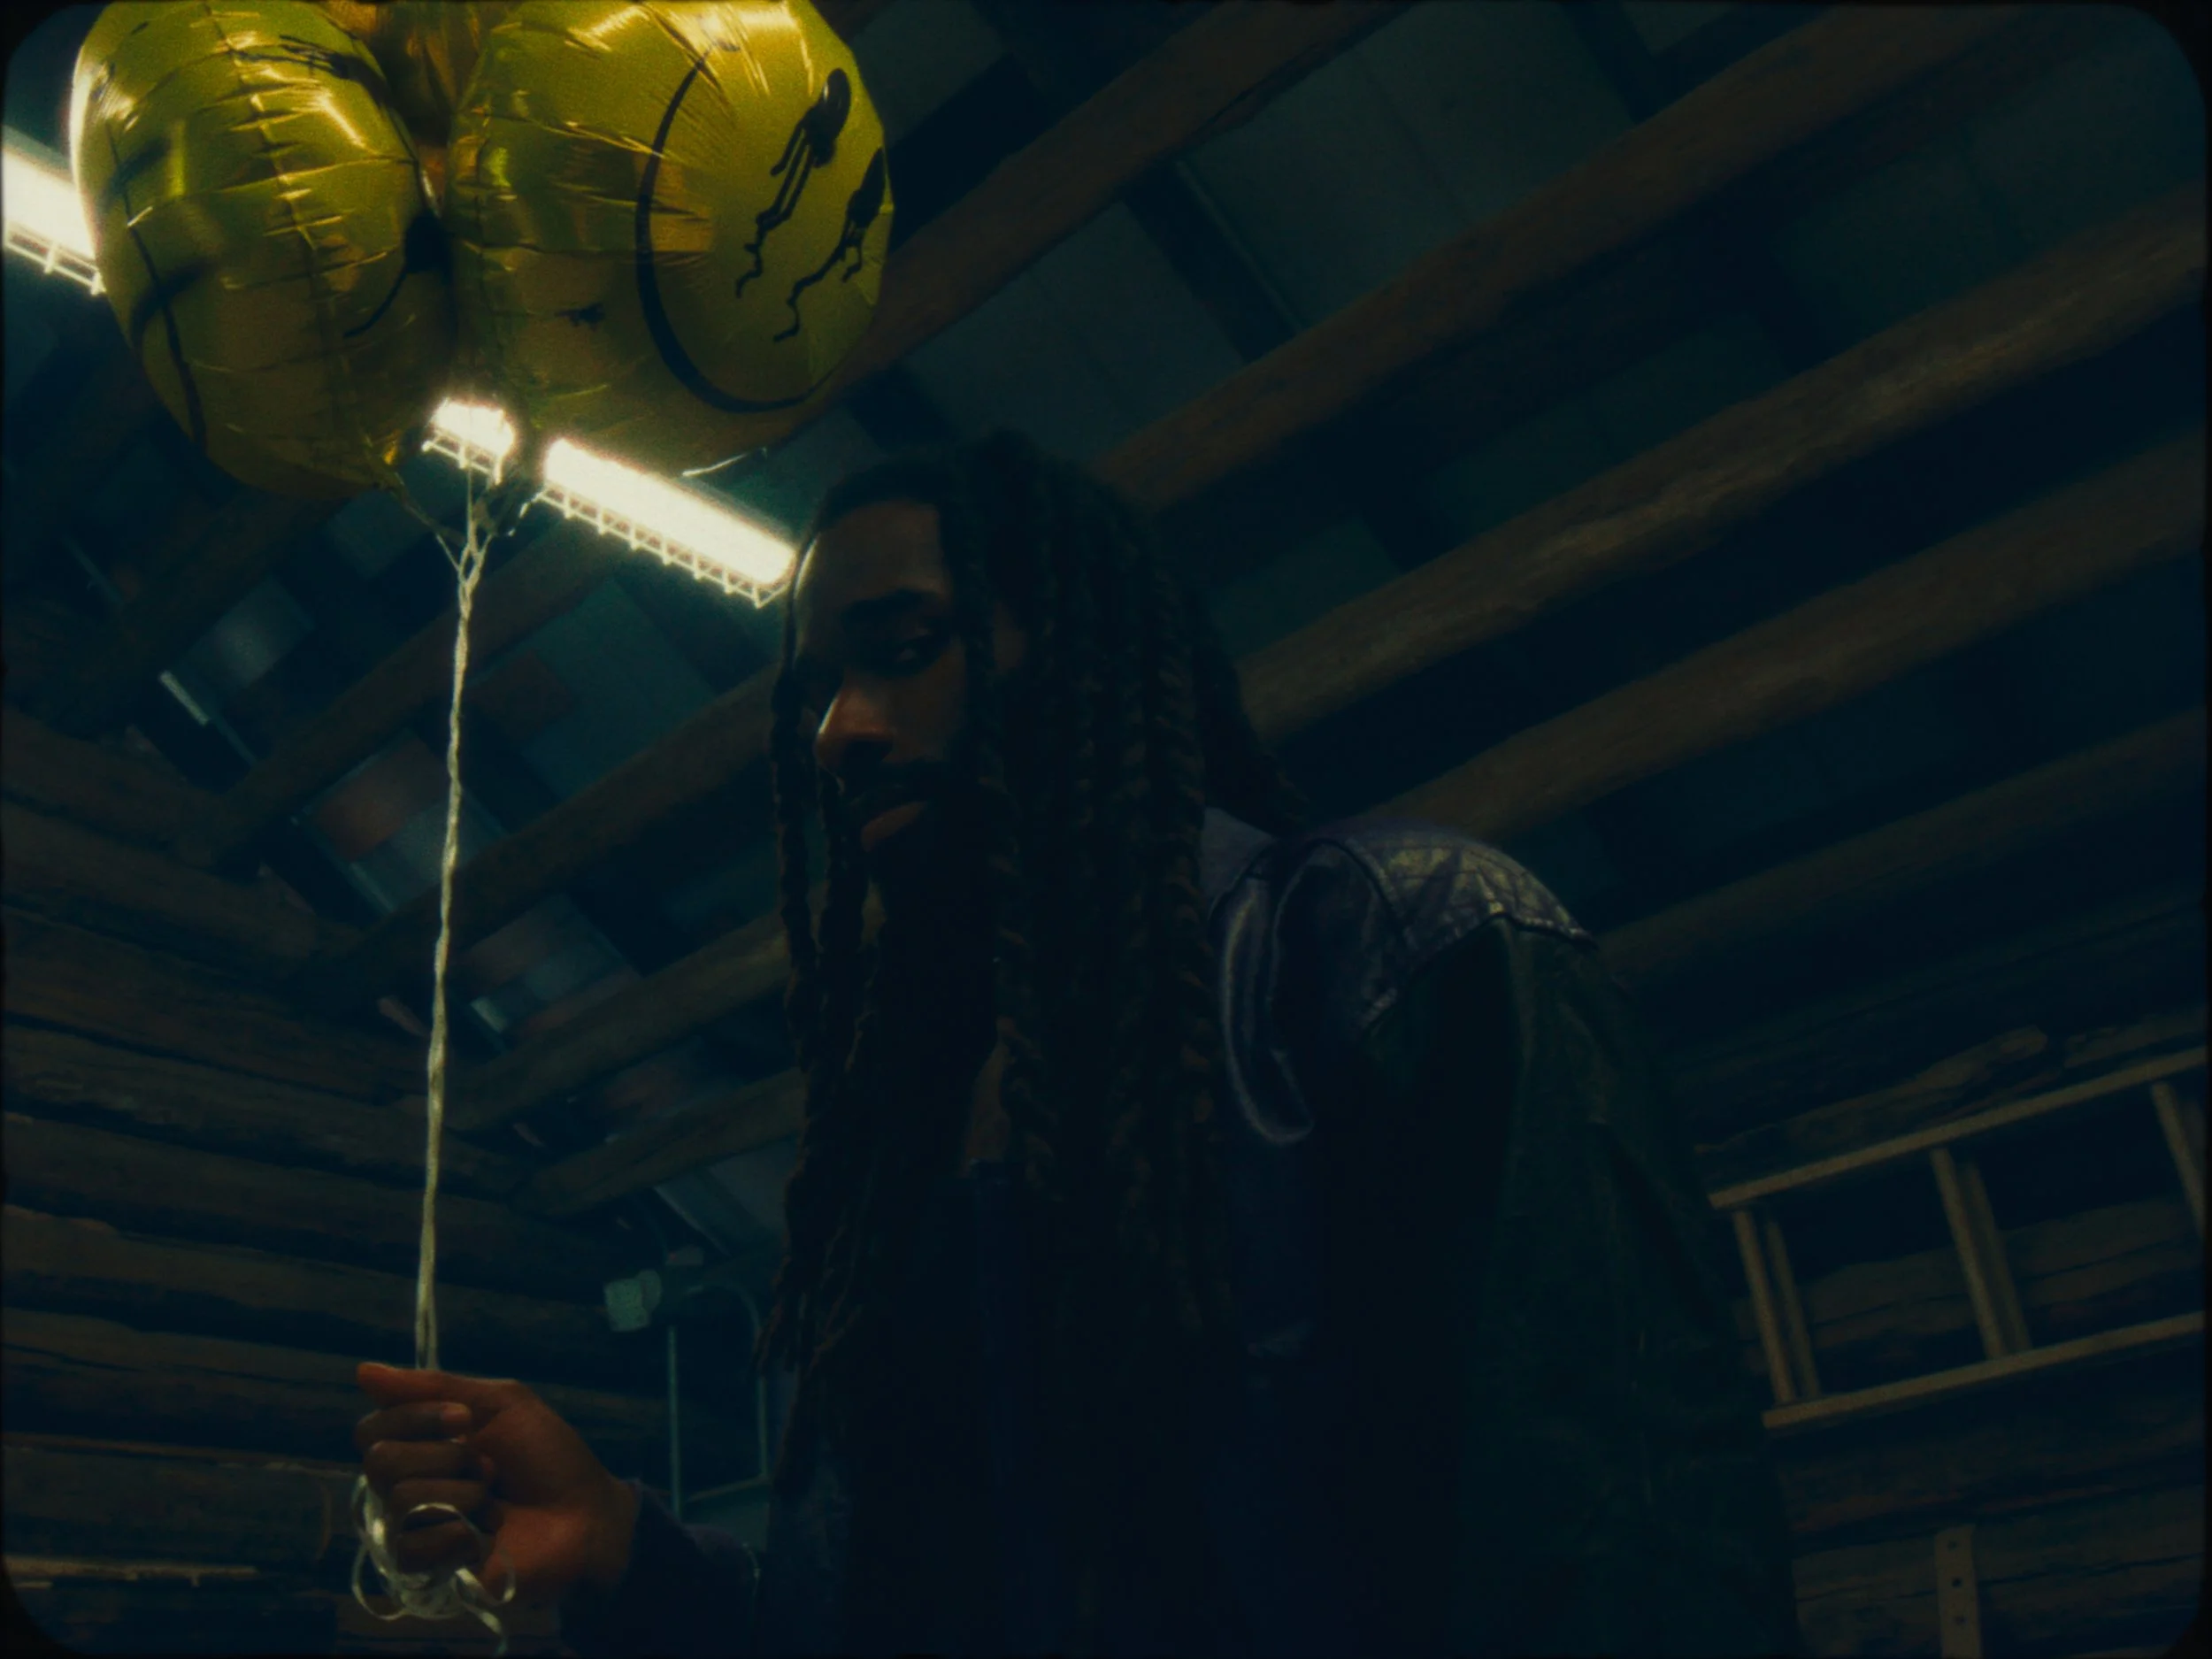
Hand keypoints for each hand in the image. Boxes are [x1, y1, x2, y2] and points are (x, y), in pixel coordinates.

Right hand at [354, 1362, 639, 1608]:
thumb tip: (363, 1370)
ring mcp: (417, 1529)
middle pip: (378, 1462)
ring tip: (493, 1500)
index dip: (413, 1418)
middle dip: (444, 1456)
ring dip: (462, 1494)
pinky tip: (484, 1535)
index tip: (464, 1419)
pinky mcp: (429, 1571)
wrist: (586, 1514)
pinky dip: (457, 1534)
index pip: (371, 1429)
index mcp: (421, 1444)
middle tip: (488, 1466)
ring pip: (399, 1501)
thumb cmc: (548, 1456)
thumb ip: (434, 1387)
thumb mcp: (500, 1404)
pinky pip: (410, 1548)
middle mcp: (409, 1485)